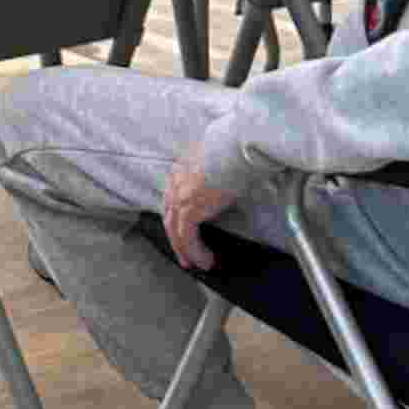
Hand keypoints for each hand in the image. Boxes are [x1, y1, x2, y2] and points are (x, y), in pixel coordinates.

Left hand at [160, 136, 237, 272]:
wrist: (239, 144)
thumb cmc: (239, 146)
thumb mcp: (224, 158)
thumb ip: (220, 169)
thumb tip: (232, 175)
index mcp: (182, 167)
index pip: (173, 196)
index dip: (179, 216)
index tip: (186, 230)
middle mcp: (176, 181)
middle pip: (169, 215)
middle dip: (177, 238)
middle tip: (186, 256)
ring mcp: (180, 195)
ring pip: (175, 230)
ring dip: (186, 250)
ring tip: (198, 264)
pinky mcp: (188, 209)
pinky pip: (187, 237)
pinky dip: (196, 251)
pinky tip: (206, 261)